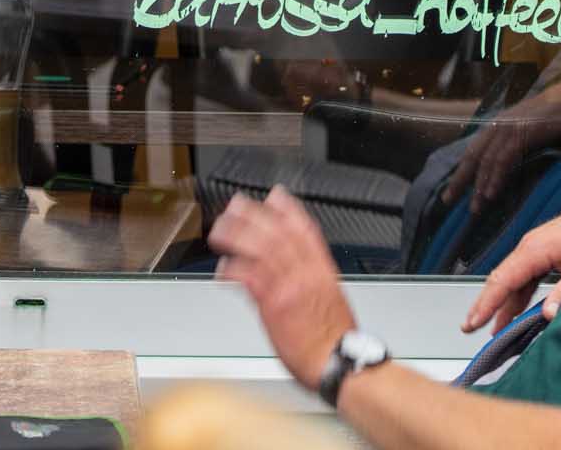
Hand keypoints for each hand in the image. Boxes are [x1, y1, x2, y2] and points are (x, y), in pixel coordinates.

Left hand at [207, 189, 354, 392]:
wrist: (340, 365)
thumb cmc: (335, 339)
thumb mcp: (330, 297)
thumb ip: (310, 277)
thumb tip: (292, 266)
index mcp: (323, 270)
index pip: (306, 229)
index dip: (289, 209)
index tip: (275, 195)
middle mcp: (306, 273)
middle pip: (277, 232)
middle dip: (254, 214)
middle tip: (236, 205)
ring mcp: (290, 286)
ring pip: (261, 248)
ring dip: (237, 235)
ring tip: (220, 231)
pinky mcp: (274, 305)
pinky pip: (250, 278)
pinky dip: (233, 270)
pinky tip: (222, 268)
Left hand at [442, 83, 560, 205]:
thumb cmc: (555, 116)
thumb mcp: (528, 127)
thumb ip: (515, 142)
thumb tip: (506, 164)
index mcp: (497, 124)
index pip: (473, 151)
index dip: (461, 170)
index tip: (452, 189)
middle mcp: (498, 125)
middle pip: (472, 156)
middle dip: (459, 180)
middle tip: (448, 201)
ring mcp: (509, 128)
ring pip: (486, 161)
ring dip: (479, 186)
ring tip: (475, 207)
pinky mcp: (522, 133)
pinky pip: (504, 159)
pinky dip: (496, 177)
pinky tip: (491, 193)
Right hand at [459, 193, 560, 334]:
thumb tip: (547, 315)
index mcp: (534, 249)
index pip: (502, 280)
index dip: (486, 304)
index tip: (473, 322)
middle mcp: (529, 248)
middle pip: (500, 280)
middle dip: (484, 305)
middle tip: (469, 327)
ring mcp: (536, 250)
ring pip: (512, 281)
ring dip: (502, 304)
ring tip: (493, 329)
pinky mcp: (545, 253)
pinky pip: (525, 278)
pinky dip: (517, 297)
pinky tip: (517, 313)